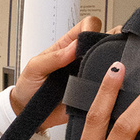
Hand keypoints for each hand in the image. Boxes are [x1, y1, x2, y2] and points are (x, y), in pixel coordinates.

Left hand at [9, 16, 102, 131]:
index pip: (87, 26)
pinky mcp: (91, 92)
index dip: (92, 28)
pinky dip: (109, 87)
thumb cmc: (29, 88)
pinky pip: (106, 87)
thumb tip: (73, 47)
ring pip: (110, 63)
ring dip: (110, 66)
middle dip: (108, 44)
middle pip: (105, 41)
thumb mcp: (35, 68)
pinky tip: (102, 89)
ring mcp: (88, 75)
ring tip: (99, 74)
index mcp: (67, 46)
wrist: (28, 113)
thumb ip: (53, 57)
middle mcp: (80, 59)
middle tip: (100, 55)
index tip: (89, 38)